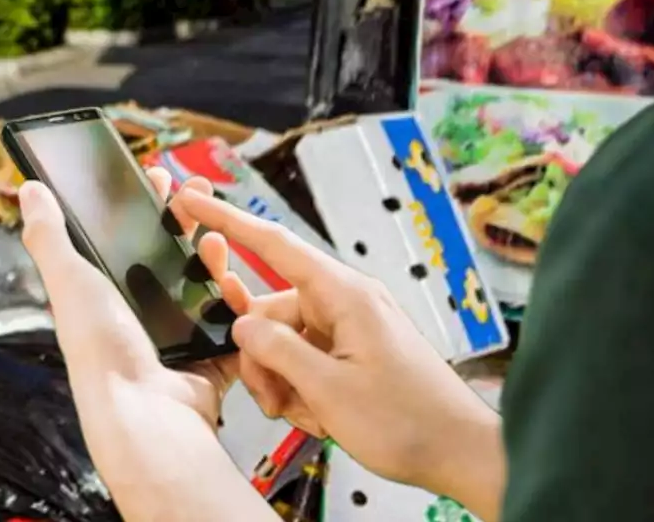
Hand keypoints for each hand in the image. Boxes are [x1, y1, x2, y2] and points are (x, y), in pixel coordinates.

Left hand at [20, 168, 237, 424]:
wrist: (146, 413)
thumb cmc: (101, 349)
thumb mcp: (69, 280)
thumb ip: (48, 234)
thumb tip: (27, 189)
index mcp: (101, 297)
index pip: (122, 239)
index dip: (141, 205)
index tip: (159, 176)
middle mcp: (135, 317)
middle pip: (167, 256)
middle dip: (184, 221)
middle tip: (201, 190)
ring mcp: (174, 339)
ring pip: (202, 285)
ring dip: (212, 255)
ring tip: (218, 234)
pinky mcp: (208, 359)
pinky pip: (229, 324)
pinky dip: (236, 303)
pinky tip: (237, 280)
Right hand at [174, 189, 505, 518]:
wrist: (461, 455)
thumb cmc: (411, 422)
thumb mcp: (328, 390)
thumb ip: (276, 349)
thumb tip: (242, 325)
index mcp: (344, 295)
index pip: (272, 244)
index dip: (226, 219)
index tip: (191, 198)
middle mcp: (346, 302)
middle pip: (270, 311)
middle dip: (261, 357)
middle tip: (274, 399)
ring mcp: (350, 327)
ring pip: (283, 341)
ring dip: (282, 381)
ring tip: (306, 415)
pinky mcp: (353, 351)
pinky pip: (306, 358)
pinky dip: (302, 389)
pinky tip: (321, 416)